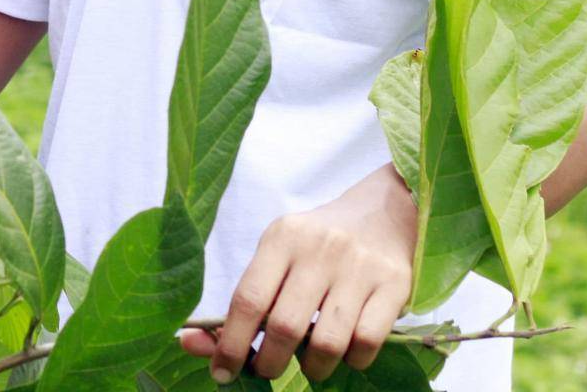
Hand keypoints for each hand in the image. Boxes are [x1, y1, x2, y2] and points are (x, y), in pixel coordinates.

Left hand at [178, 164, 416, 381]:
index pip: (248, 299)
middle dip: (269, 363)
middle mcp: (320, 250)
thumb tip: (191, 345)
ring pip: (328, 342)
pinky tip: (345, 354)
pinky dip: (352, 361)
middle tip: (266, 371)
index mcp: (281, 238)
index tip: (222, 372)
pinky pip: (367, 342)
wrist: (382, 213)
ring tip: (308, 366)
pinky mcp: (395, 285)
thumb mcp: (276, 256)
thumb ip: (242, 301)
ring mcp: (360, 268)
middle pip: (285, 326)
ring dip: (312, 369)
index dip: (231, 344)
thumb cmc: (316, 244)